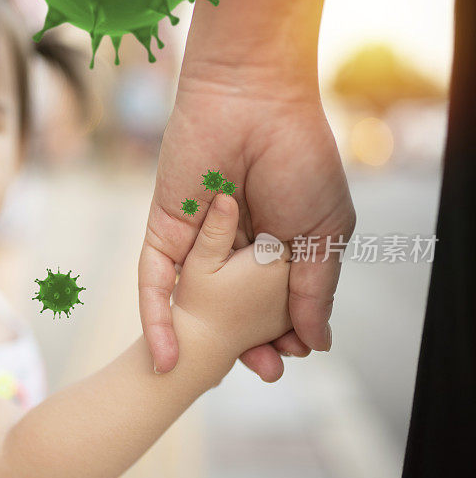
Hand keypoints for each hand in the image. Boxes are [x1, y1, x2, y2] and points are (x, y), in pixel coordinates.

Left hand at [140, 80, 354, 377]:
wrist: (255, 102)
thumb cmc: (299, 159)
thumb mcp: (322, 232)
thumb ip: (313, 287)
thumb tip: (317, 342)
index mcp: (275, 248)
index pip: (273, 305)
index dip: (280, 334)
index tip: (287, 357)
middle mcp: (234, 250)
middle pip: (232, 310)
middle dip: (245, 344)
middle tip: (262, 370)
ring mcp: (197, 243)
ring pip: (193, 303)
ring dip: (200, 340)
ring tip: (209, 374)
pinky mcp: (164, 232)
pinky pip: (155, 282)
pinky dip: (158, 318)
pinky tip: (166, 356)